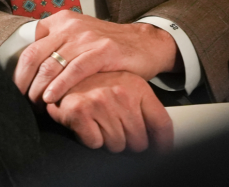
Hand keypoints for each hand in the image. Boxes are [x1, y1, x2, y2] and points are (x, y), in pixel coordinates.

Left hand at [13, 9, 179, 103]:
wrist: (144, 43)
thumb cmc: (106, 48)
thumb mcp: (77, 40)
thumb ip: (55, 49)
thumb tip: (27, 74)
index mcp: (60, 21)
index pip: (28, 47)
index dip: (19, 73)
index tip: (17, 92)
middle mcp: (70, 25)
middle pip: (34, 56)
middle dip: (24, 84)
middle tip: (24, 104)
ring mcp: (87, 37)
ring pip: (51, 65)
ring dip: (39, 90)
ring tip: (37, 107)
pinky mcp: (104, 50)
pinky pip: (75, 69)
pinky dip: (60, 86)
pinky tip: (52, 99)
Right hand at [46, 71, 173, 151]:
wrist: (65, 73)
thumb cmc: (98, 84)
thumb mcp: (127, 88)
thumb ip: (145, 111)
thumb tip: (163, 144)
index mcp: (138, 87)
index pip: (162, 124)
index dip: (164, 146)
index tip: (162, 154)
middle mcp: (122, 92)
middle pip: (140, 142)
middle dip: (128, 142)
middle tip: (116, 128)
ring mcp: (101, 101)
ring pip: (117, 145)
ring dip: (108, 140)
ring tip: (99, 122)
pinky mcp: (81, 111)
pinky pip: (95, 143)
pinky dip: (90, 138)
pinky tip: (87, 123)